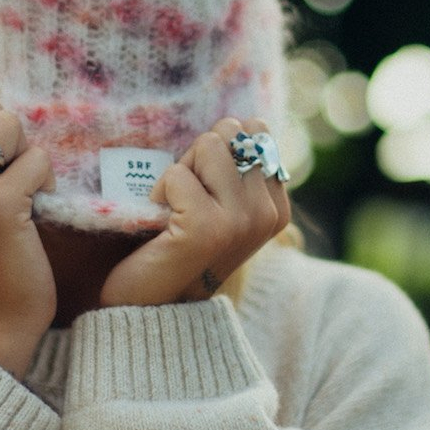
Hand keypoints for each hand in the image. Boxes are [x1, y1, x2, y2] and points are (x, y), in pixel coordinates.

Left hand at [97, 116, 290, 308]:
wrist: (152, 307)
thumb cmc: (179, 247)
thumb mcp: (221, 204)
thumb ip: (239, 169)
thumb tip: (244, 122)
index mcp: (277, 206)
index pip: (255, 130)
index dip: (218, 152)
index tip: (207, 194)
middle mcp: (267, 214)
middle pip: (230, 132)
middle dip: (198, 157)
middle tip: (186, 201)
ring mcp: (241, 222)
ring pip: (207, 145)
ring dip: (179, 172)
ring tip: (175, 211)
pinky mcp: (206, 228)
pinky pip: (175, 173)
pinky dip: (158, 192)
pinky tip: (161, 225)